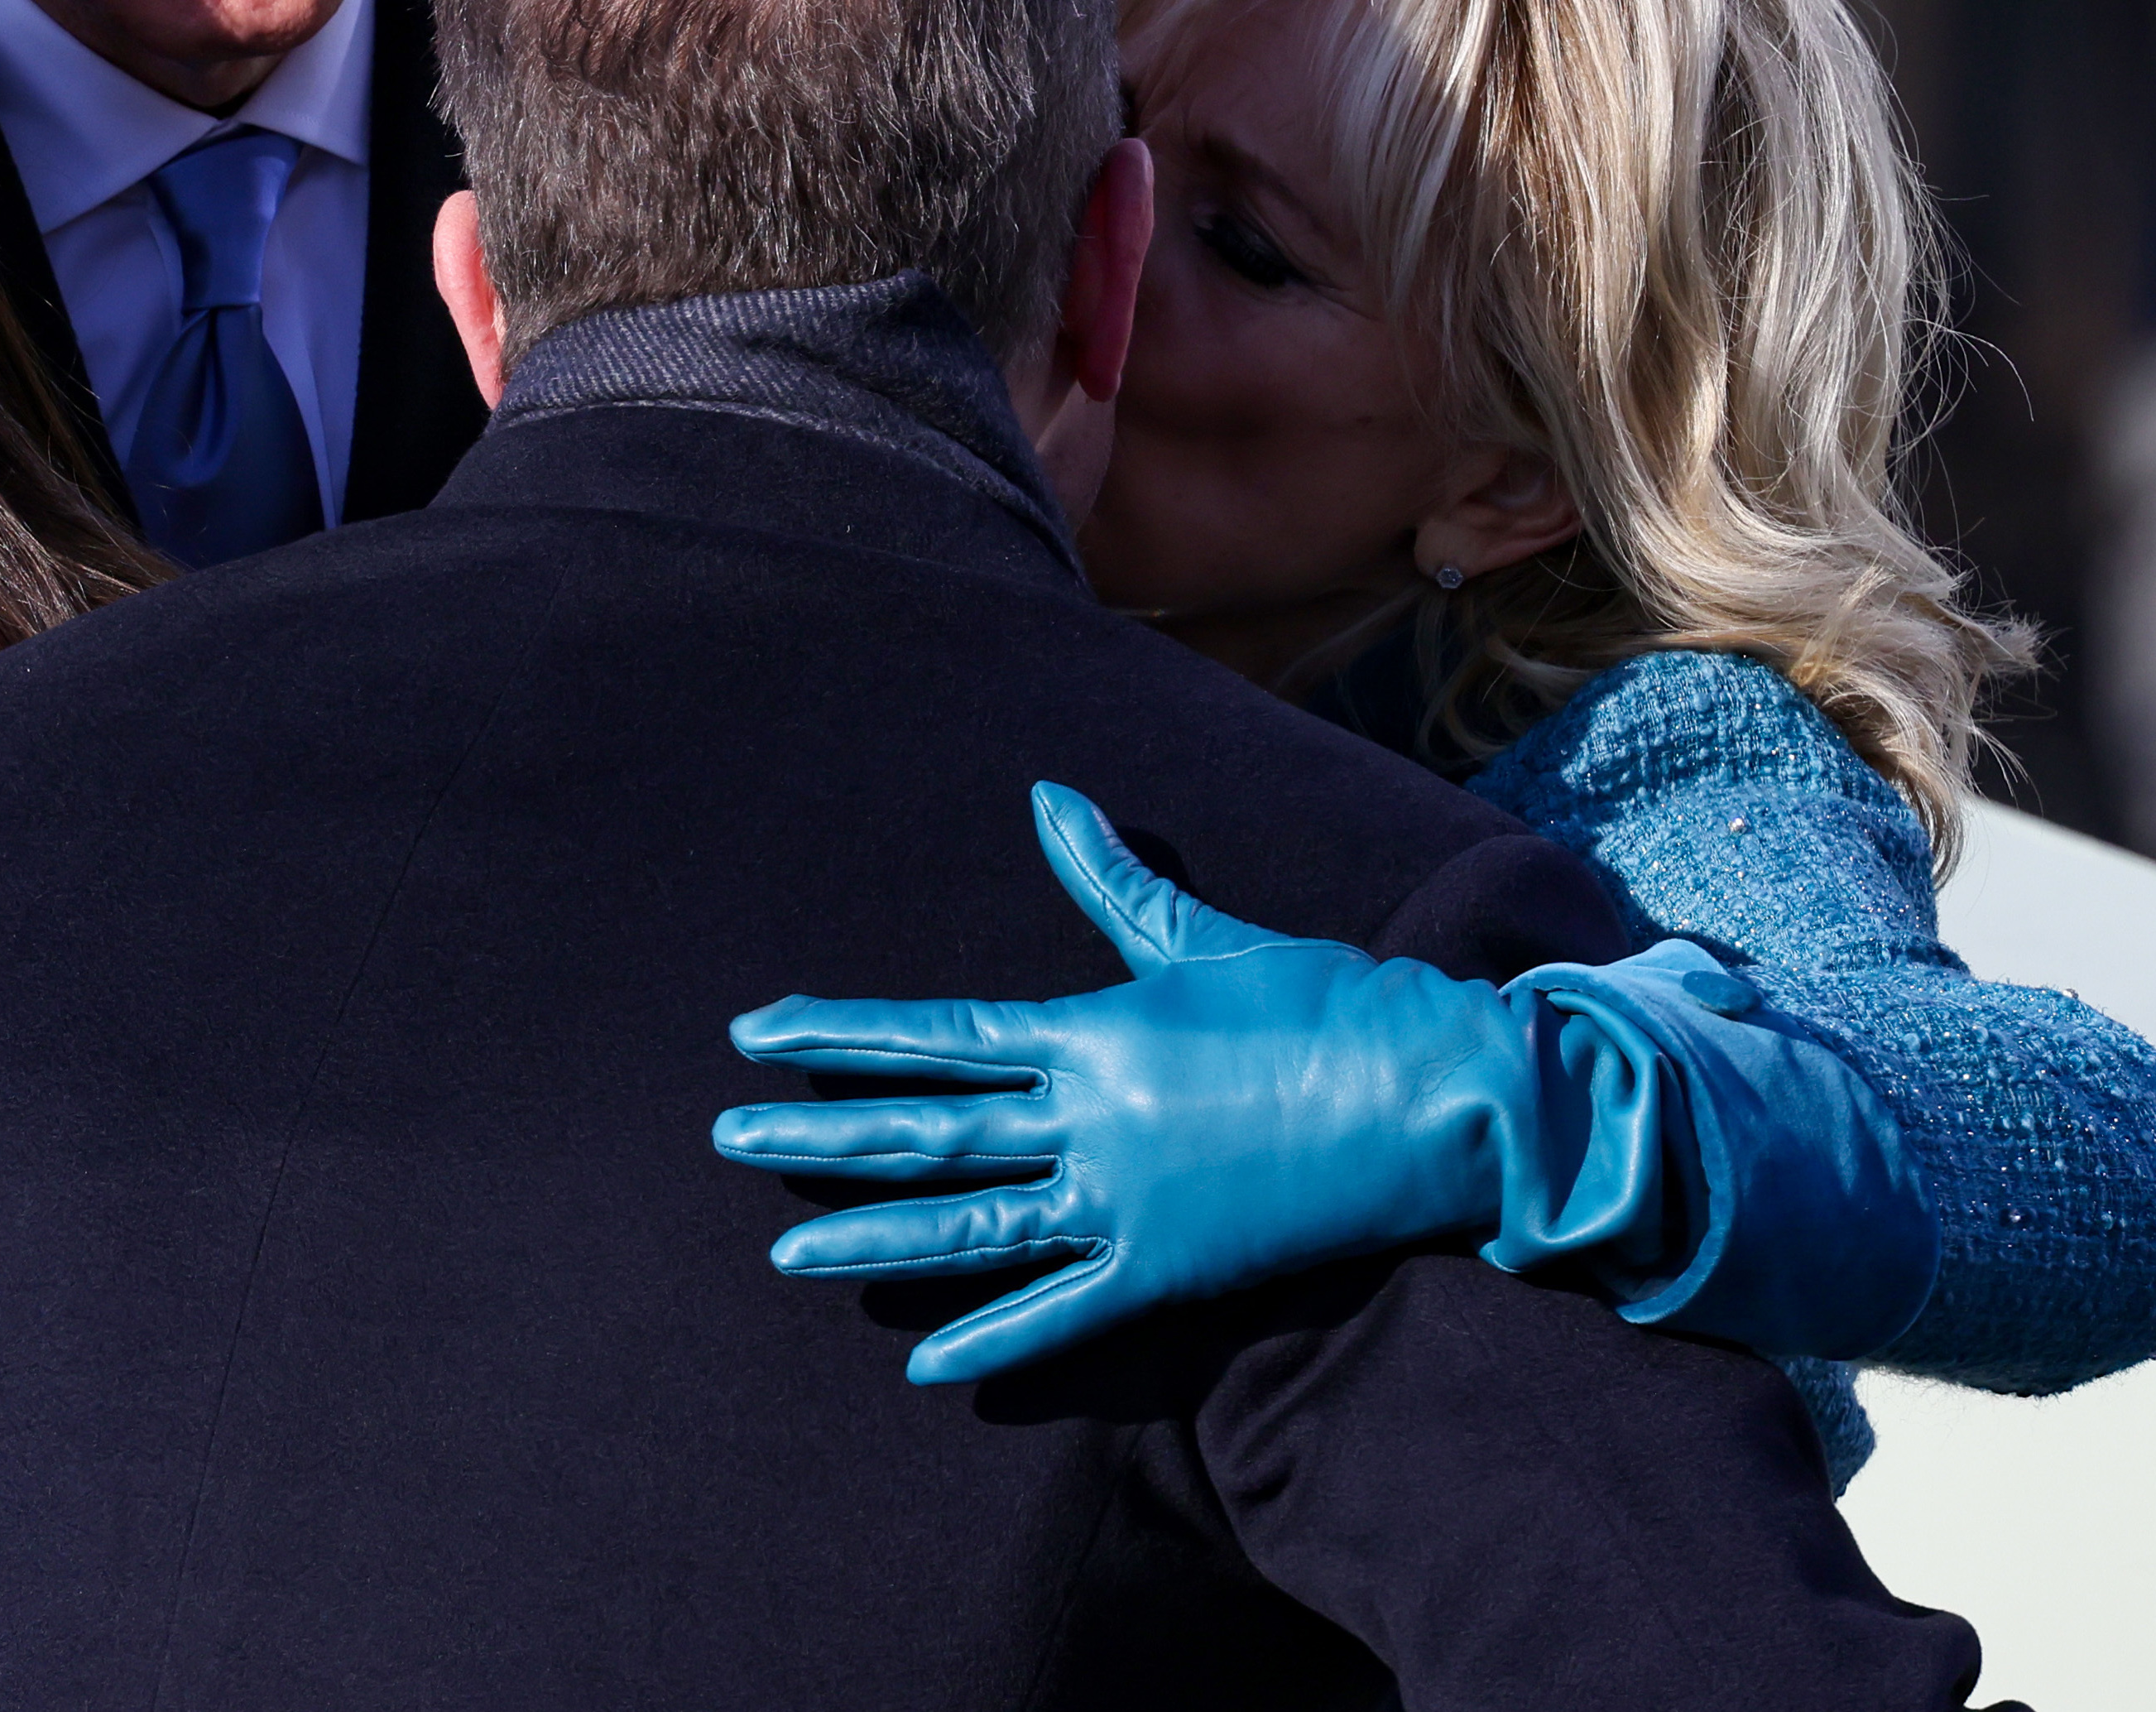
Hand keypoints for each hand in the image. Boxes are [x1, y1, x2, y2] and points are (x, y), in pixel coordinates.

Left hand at [713, 784, 1534, 1382]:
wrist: (1431, 1094)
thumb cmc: (1322, 1000)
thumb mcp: (1202, 935)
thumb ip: (1113, 879)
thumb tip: (1050, 794)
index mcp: (1087, 1030)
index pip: (932, 1031)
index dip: (837, 1033)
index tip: (754, 1035)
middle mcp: (1088, 1118)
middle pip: (926, 1128)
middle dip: (818, 1133)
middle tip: (724, 1138)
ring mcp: (1124, 1201)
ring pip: (971, 1225)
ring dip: (875, 1238)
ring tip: (785, 1253)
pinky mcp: (1169, 1271)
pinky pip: (1064, 1311)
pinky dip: (997, 1340)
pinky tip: (927, 1362)